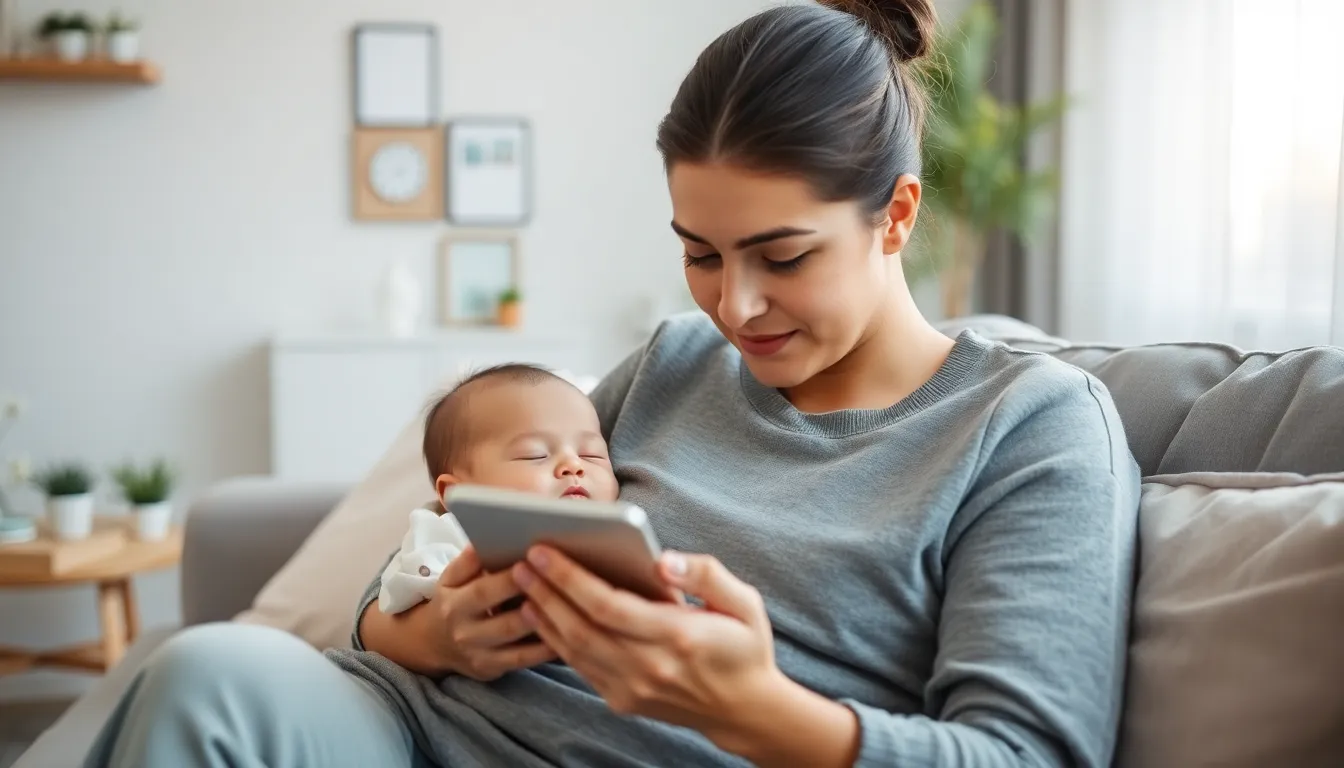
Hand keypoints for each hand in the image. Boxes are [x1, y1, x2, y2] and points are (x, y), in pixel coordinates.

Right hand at [427, 545, 556, 679]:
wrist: (433, 642)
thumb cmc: (453, 601)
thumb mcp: (450, 579)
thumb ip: (468, 561)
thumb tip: (484, 542)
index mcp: (455, 604)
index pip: (484, 593)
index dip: (509, 582)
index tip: (535, 565)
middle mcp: (466, 633)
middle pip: (506, 623)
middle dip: (536, 607)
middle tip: (564, 590)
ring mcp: (480, 655)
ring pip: (518, 646)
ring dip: (546, 630)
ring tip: (572, 612)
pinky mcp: (493, 669)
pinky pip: (524, 661)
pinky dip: (546, 650)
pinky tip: (568, 636)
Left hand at [511, 546, 784, 744]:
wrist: (746, 711)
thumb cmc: (745, 647)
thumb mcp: (744, 602)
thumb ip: (705, 574)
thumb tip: (662, 559)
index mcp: (679, 635)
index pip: (610, 606)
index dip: (570, 578)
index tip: (544, 551)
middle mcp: (650, 666)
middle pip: (581, 627)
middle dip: (546, 591)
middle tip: (520, 561)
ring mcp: (634, 688)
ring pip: (574, 650)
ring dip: (544, 615)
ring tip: (522, 583)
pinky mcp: (624, 700)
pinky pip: (581, 667)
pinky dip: (556, 640)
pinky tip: (543, 615)